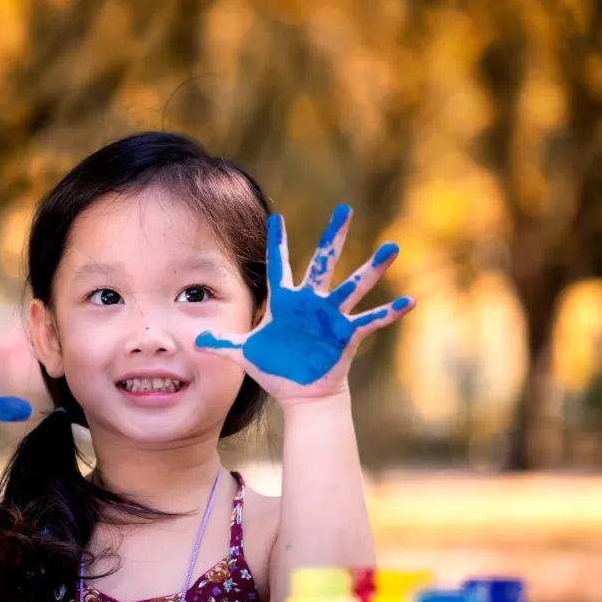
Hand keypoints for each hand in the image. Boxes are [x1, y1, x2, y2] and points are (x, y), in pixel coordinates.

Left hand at [195, 205, 413, 402]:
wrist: (300, 394)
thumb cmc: (275, 369)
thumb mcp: (243, 353)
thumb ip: (220, 342)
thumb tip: (192, 340)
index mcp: (286, 303)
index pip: (279, 265)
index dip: (278, 242)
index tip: (276, 217)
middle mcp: (311, 303)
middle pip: (323, 262)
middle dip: (333, 236)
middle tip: (344, 207)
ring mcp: (331, 317)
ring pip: (353, 286)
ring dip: (372, 268)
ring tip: (391, 247)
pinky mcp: (346, 335)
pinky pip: (371, 320)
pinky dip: (390, 311)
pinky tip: (409, 300)